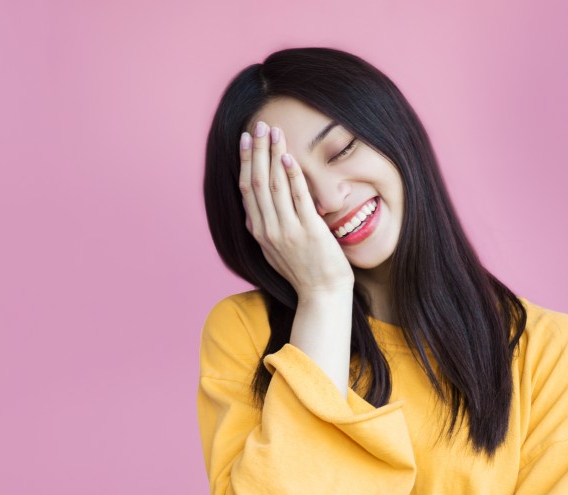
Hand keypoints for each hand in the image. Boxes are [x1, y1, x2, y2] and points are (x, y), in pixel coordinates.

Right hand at [239, 121, 354, 298]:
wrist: (322, 295)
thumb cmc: (303, 272)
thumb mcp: (273, 253)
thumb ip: (263, 232)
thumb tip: (251, 216)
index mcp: (259, 232)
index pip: (247, 190)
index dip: (245, 162)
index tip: (246, 140)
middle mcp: (269, 230)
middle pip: (257, 182)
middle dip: (257, 151)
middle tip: (259, 126)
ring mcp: (288, 231)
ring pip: (274, 185)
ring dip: (273, 155)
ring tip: (274, 132)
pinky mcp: (309, 231)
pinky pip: (298, 198)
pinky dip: (292, 175)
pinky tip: (289, 156)